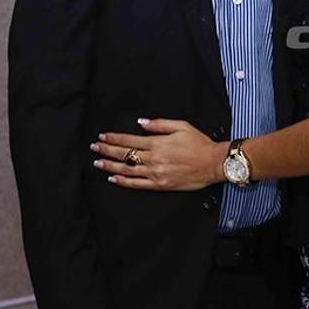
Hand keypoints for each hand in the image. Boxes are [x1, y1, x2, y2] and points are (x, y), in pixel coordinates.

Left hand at [92, 119, 226, 190]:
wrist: (213, 163)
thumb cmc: (200, 144)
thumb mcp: (182, 126)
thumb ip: (160, 124)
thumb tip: (142, 122)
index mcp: (158, 143)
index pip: (129, 140)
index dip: (114, 138)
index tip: (103, 136)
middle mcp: (154, 159)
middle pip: (124, 154)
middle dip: (107, 150)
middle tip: (95, 147)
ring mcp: (156, 173)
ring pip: (127, 170)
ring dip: (110, 166)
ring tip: (98, 163)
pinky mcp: (160, 185)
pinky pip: (137, 184)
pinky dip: (123, 182)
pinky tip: (114, 179)